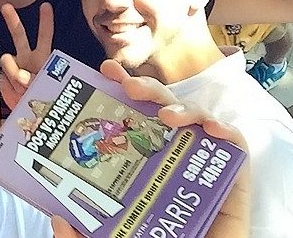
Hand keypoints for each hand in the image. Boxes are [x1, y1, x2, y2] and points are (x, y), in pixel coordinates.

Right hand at [0, 3, 53, 109]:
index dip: (45, 22)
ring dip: (13, 72)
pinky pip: (1, 77)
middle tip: (6, 6)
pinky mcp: (2, 79)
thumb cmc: (46, 102)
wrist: (30, 120)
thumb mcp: (50, 90)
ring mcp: (13, 68)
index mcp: (43, 59)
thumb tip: (21, 75)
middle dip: (13, 21)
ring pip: (6, 58)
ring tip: (23, 88)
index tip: (45, 6)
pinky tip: (14, 93)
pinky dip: (8, 85)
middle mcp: (26, 59)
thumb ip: (36, 79)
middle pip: (19, 36)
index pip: (44, 37)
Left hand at [50, 60, 251, 237]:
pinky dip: (226, 130)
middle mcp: (171, 157)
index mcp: (141, 164)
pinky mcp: (234, 177)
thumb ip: (82, 235)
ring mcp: (202, 164)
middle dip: (146, 88)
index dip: (118, 92)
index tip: (103, 72)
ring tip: (166, 115)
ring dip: (183, 107)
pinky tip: (212, 128)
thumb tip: (57, 218)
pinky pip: (236, 145)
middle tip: (128, 84)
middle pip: (161, 110)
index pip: (130, 120)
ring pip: (196, 120)